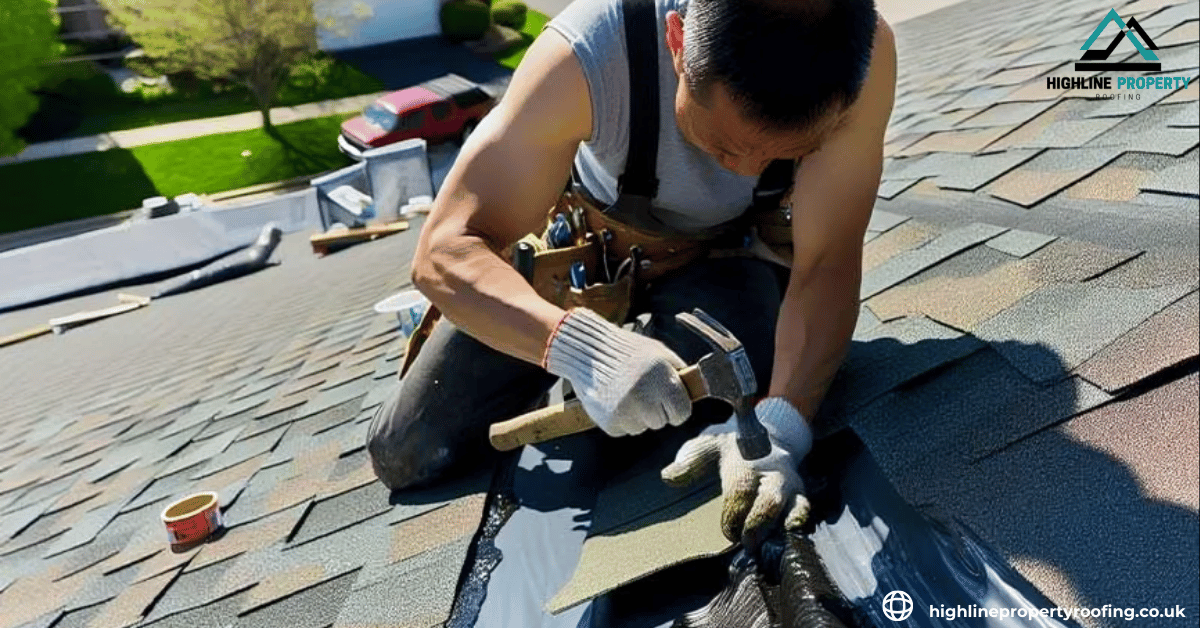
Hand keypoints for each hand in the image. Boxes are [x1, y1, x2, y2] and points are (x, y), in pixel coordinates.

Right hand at [544, 308, 691, 435]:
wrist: (589, 352)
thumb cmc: (629, 351)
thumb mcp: (661, 354)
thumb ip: (679, 375)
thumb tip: (695, 392)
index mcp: (663, 382)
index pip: (682, 414)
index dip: (676, 406)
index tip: (667, 398)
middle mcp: (646, 400)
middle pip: (661, 422)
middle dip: (655, 410)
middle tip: (642, 390)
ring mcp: (626, 413)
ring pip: (641, 427)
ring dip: (637, 415)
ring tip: (624, 391)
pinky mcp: (609, 423)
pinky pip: (623, 429)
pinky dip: (620, 417)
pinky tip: (613, 398)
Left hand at [661, 397, 812, 547]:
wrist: (769, 440)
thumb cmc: (733, 450)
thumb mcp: (708, 448)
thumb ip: (689, 462)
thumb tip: (667, 476)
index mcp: (746, 462)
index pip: (740, 489)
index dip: (734, 513)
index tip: (728, 530)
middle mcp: (771, 474)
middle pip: (770, 501)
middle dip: (758, 525)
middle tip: (747, 544)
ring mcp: (790, 486)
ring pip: (795, 508)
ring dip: (780, 532)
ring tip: (768, 549)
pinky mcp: (801, 497)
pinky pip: (805, 515)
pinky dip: (797, 530)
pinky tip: (786, 546)